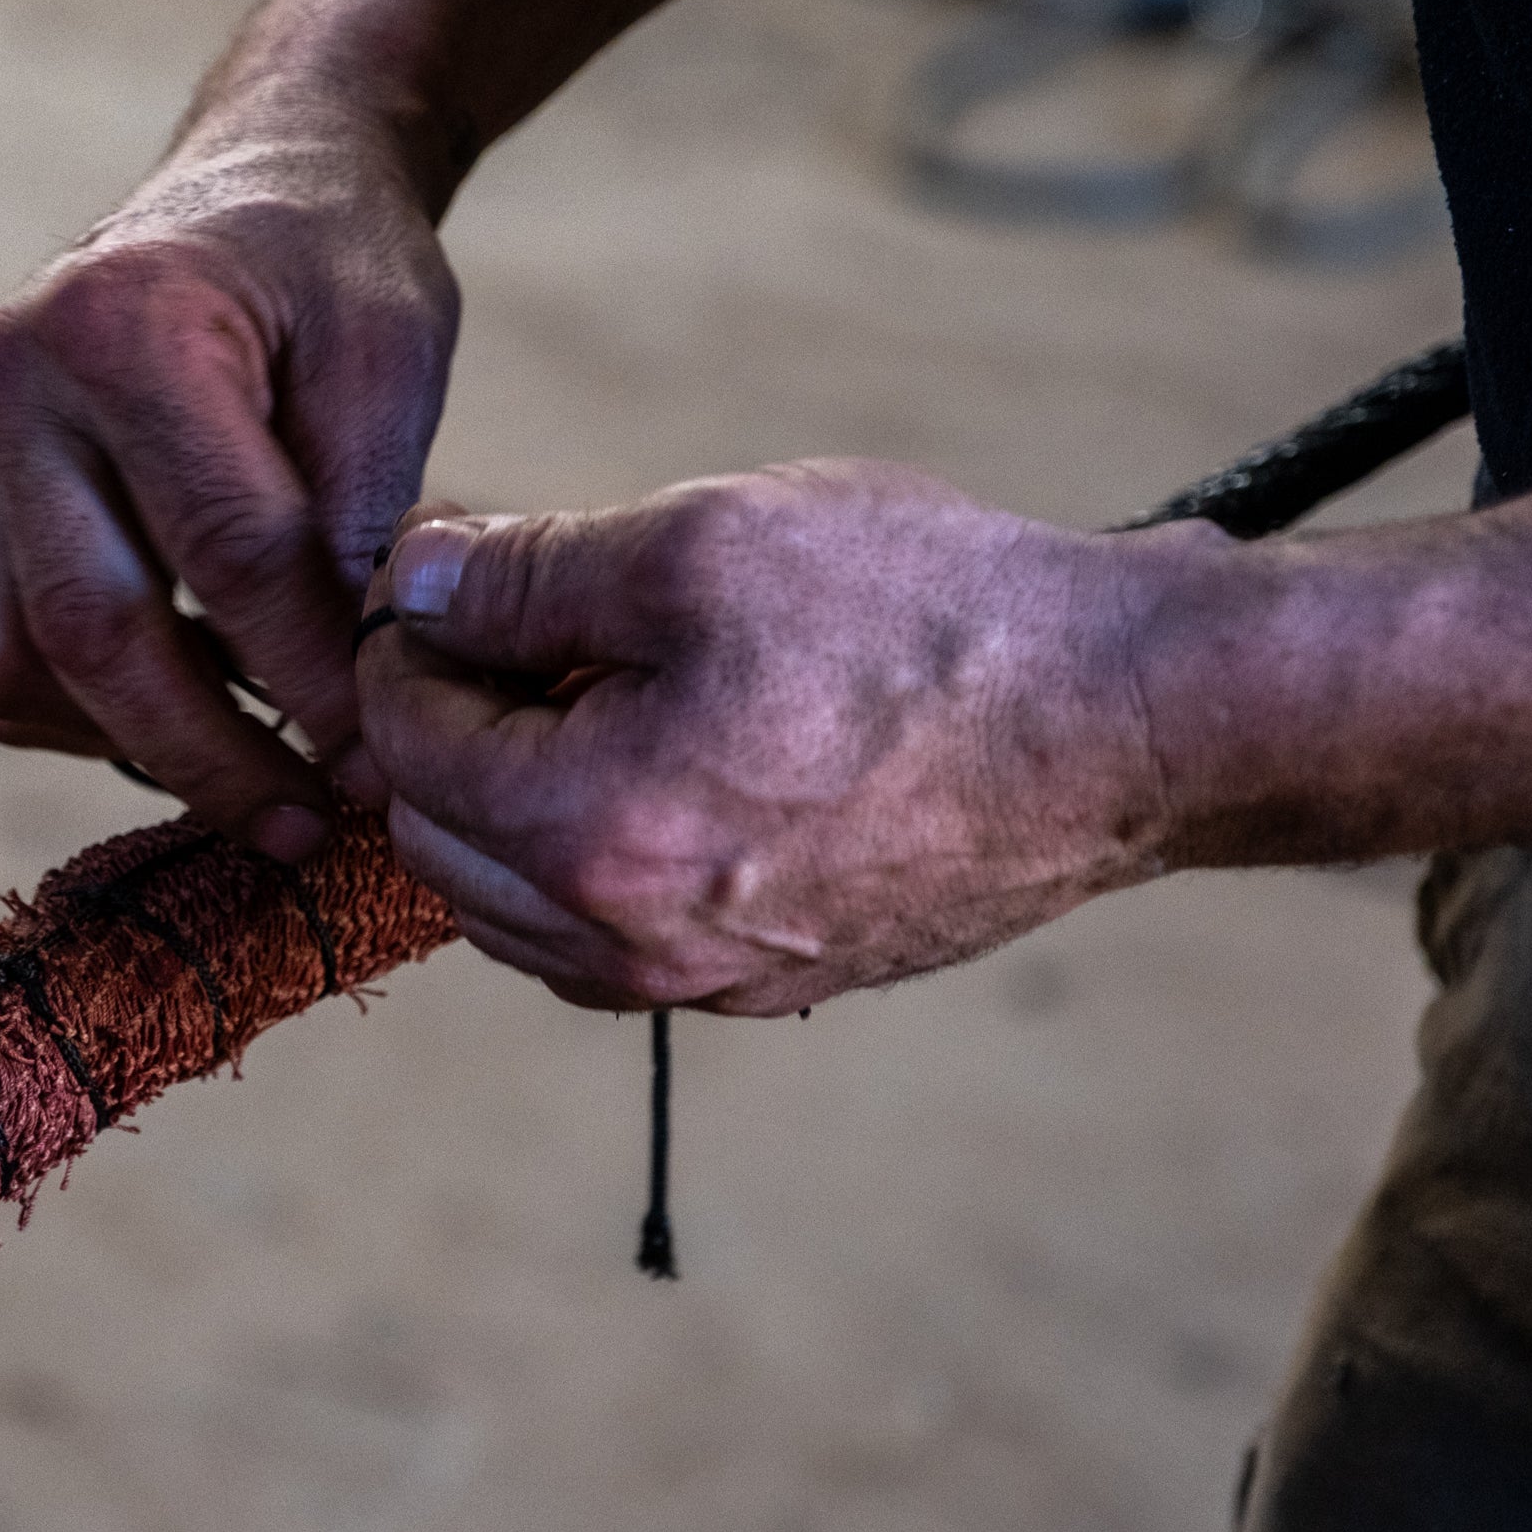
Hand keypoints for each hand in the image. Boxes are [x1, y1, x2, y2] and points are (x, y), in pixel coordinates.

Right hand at [0, 108, 457, 860]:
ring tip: (253, 777)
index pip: (226, 553)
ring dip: (129, 745)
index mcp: (123, 326)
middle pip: (94, 631)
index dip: (311, 677)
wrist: (256, 178)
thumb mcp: (391, 355)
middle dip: (210, 755)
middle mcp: (13, 384)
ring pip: (10, 665)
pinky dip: (77, 715)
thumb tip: (352, 702)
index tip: (381, 763)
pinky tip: (185, 712)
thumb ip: (364, 515)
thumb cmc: (333, 263)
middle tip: (306, 824)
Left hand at [355, 463, 1188, 1012]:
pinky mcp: (765, 988)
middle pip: (437, 837)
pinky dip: (586, 859)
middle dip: (447, 727)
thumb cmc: (925, 621)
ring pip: (511, 905)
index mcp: (586, 833)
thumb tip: (412, 584)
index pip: (406, 739)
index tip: (455, 572)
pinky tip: (655, 765)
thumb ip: (525, 573)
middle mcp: (626, 944)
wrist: (1125, 722)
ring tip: (589, 690)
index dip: (409, 638)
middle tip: (516, 625)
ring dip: (506, 802)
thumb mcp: (702, 543)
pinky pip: (607, 940)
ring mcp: (700, 984)